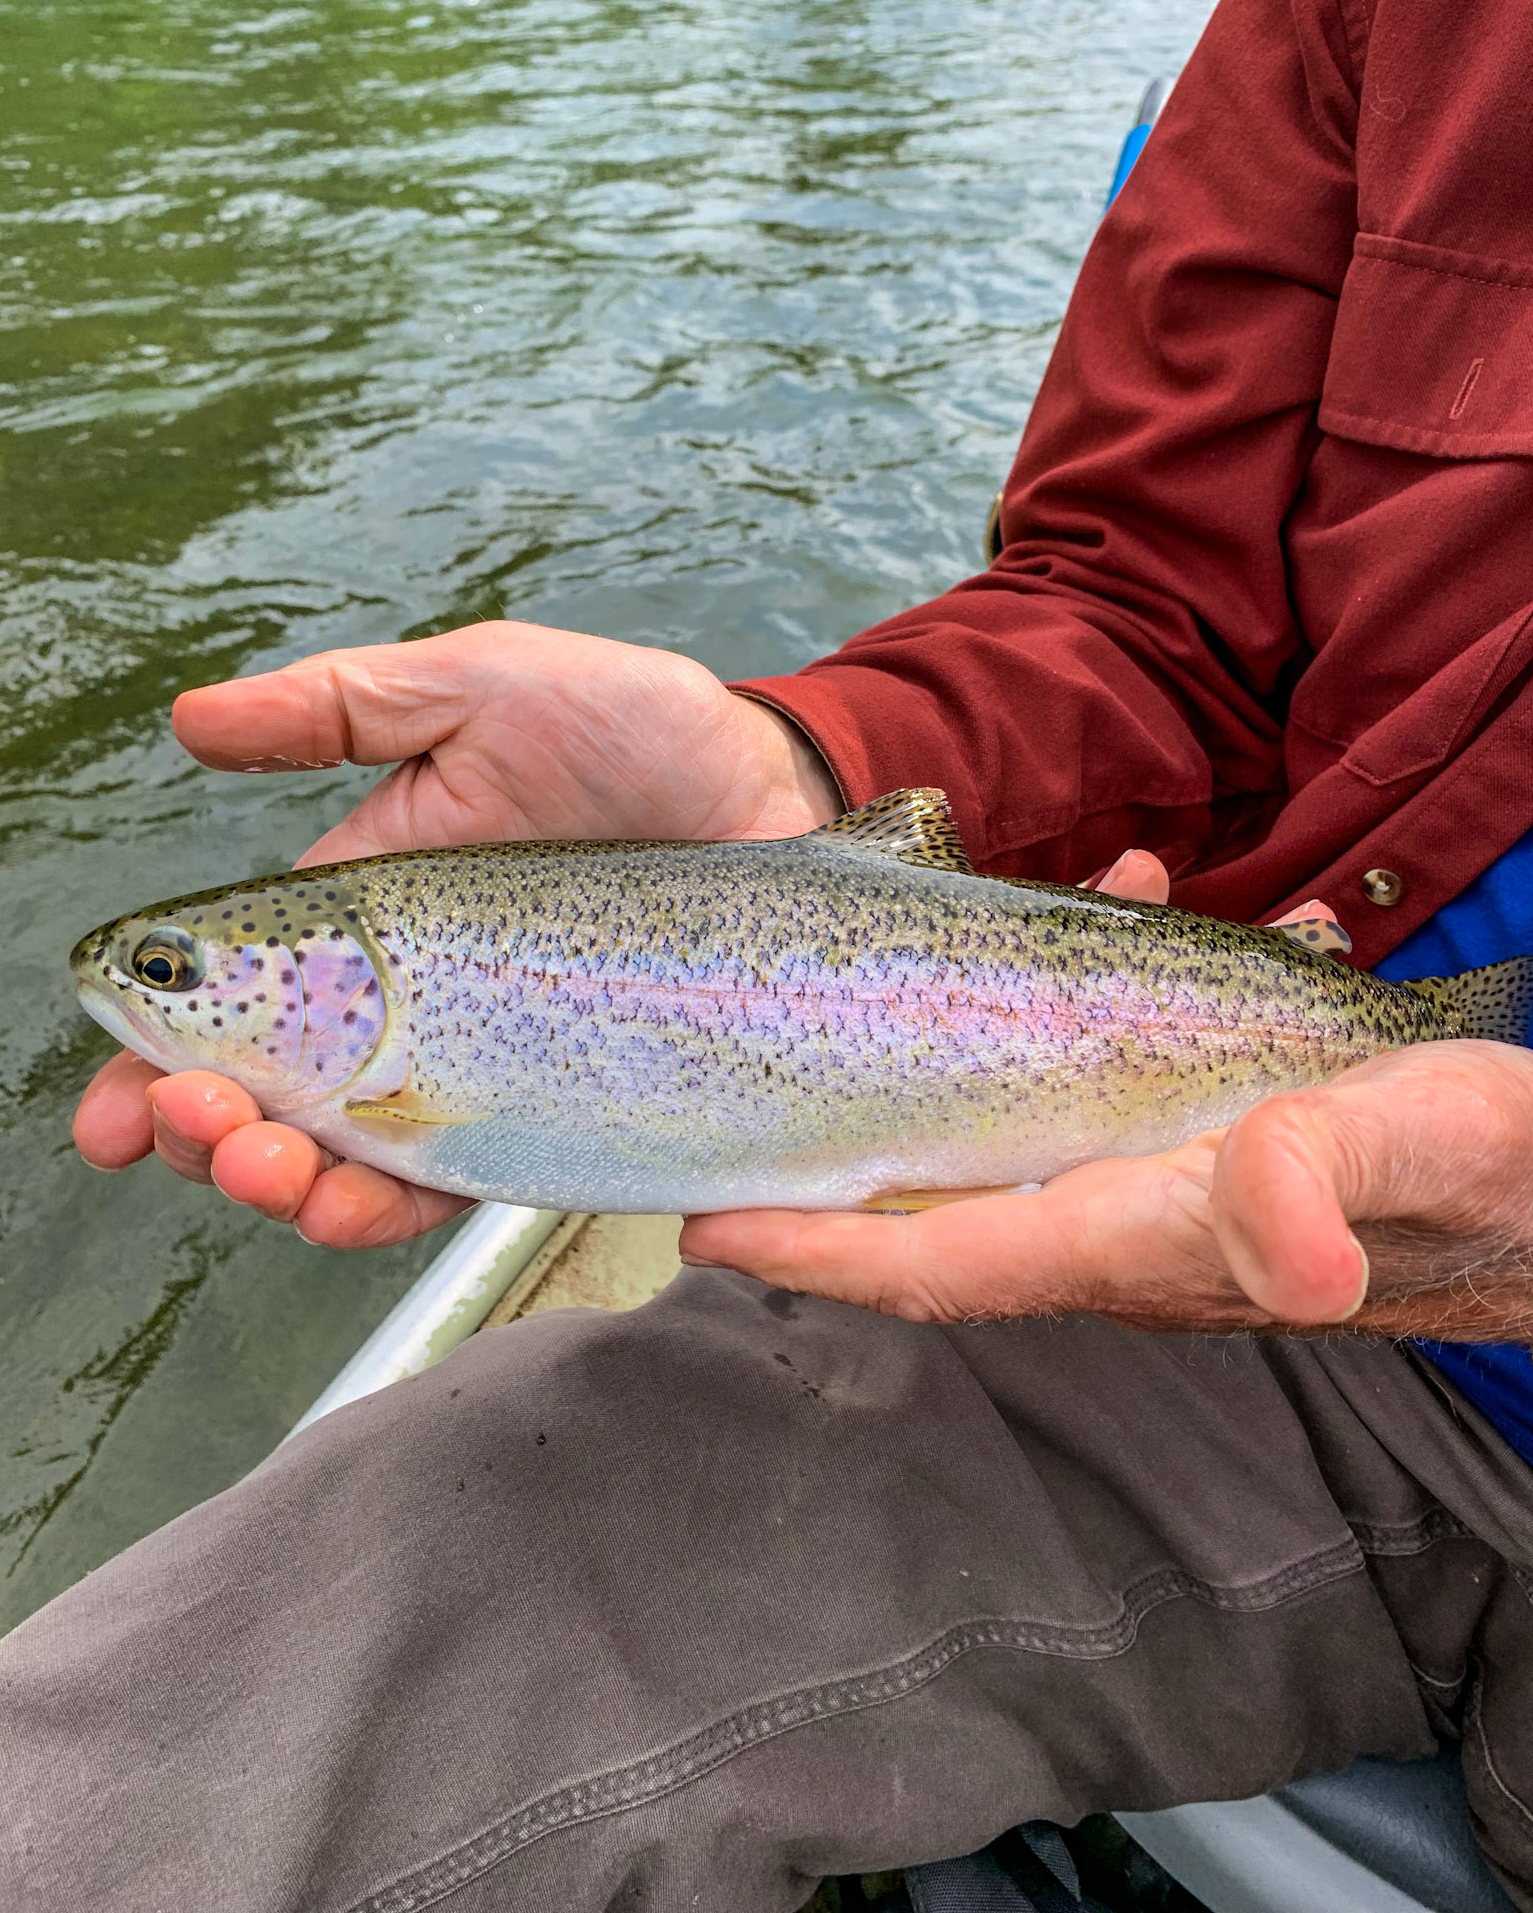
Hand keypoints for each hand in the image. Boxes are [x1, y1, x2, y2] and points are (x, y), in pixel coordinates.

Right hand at [74, 623, 840, 1245]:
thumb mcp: (482, 687)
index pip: (230, 1005)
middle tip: (203, 1127)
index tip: (112, 1112)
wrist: (769, 784)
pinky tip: (359, 1205)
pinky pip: (468, 1171)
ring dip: (288, 1184)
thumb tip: (191, 720)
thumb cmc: (630, 725)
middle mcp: (407, 1004)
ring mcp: (483, 1059)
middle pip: (270, 1100)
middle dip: (211, 1134)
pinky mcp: (564, 1097)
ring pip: (352, 1155)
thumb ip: (345, 706)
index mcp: (362, 917)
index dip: (154, 1064)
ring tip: (270, 1175)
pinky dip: (399, 1202)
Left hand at [681, 864, 1532, 1337]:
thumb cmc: (1482, 1178)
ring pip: (992, 1122)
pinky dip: (1062, 995)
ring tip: (901, 953)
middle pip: (924, 1205)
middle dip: (825, 1156)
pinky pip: (1077, 1070)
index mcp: (1135, 1237)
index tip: (708, 1229)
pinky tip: (1124, 900)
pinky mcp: (1177, 1132)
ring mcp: (1136, 1179)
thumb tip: (1285, 1250)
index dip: (816, 1252)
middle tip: (729, 1089)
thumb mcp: (1409, 1147)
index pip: (935, 1262)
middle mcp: (1111, 1222)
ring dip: (938, 1043)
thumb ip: (1324, 1176)